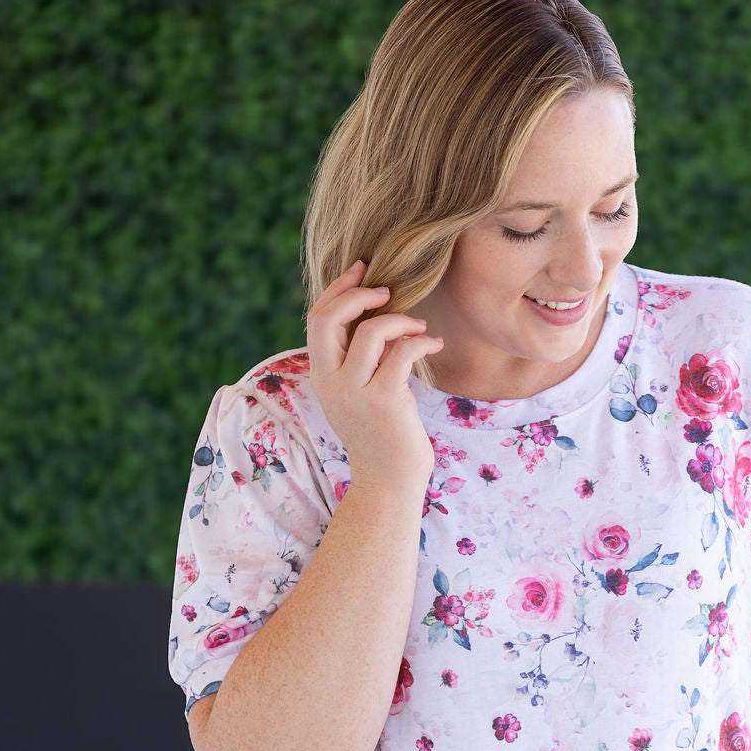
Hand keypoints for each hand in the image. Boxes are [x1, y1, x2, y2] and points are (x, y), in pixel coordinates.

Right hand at [306, 258, 441, 492]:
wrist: (389, 481)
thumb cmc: (381, 434)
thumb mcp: (358, 393)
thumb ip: (357, 359)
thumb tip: (374, 315)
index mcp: (320, 375)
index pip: (317, 318)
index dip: (339, 288)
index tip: (363, 270)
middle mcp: (330, 382)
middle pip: (327, 317)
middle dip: (358, 293)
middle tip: (387, 292)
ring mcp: (355, 392)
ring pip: (370, 331)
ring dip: (400, 319)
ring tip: (419, 328)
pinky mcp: (384, 401)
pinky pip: (402, 352)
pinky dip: (422, 341)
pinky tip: (433, 345)